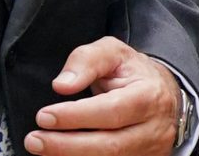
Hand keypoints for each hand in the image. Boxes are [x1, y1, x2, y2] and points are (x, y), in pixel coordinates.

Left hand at [25, 36, 182, 154]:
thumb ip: (86, 60)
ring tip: (42, 148)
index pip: (111, 110)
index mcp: (149, 96)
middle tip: (35, 140)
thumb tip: (62, 85)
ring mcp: (149, 151)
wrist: (163, 95)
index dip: (75, 116)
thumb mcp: (113, 53)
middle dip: (67, 146)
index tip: (44, 116)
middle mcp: (153, 129)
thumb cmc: (134, 73)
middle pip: (110, 145)